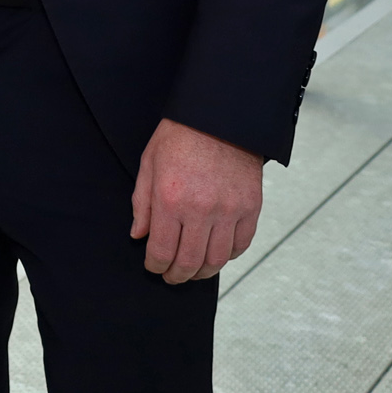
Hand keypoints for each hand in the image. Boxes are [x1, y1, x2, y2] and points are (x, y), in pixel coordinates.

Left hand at [130, 117, 263, 283]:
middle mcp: (201, 209)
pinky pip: (241, 244)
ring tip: (193, 271)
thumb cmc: (180, 135)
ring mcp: (229, 210)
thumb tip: (139, 235)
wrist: (220, 115)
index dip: (156, 265)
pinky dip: (229, 255)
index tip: (153, 267)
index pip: (162, 250)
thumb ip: (143, 203)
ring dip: (203, 272)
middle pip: (190, 261)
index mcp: (171, 199)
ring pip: (217, 259)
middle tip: (172, 277)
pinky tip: (217, 254)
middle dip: (177, 275)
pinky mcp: (251, 207)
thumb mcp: (149, 163)